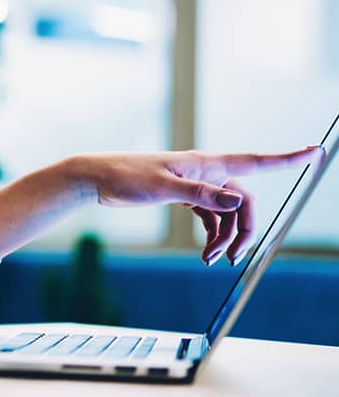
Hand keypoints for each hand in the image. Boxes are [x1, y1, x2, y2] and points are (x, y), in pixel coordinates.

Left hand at [72, 146, 323, 266]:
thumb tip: (238, 200)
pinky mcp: (183, 195)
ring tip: (211, 260)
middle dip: (245, 229)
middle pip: (242, 201)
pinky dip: (212, 234)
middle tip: (234, 258)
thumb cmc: (125, 176)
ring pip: (226, 212)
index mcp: (205, 164)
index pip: (255, 161)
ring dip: (225, 237)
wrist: (96, 178)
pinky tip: (206, 252)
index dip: (287, 158)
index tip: (315, 151)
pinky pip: (210, 216)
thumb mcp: (163, 188)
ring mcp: (194, 184)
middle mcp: (205, 172)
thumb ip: (201, 195)